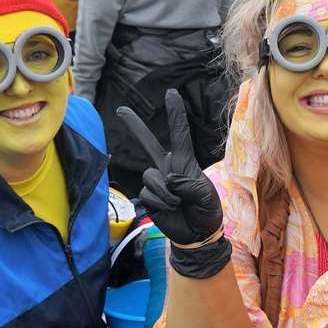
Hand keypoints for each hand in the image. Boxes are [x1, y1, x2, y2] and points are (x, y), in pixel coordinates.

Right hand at [116, 91, 229, 277]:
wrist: (197, 233)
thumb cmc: (206, 211)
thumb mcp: (205, 197)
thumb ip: (189, 186)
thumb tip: (169, 179)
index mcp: (185, 162)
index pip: (180, 134)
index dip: (175, 114)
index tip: (171, 93)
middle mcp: (168, 167)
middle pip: (148, 143)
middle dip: (134, 126)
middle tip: (121, 109)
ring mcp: (157, 181)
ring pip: (151, 177)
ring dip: (166, 193)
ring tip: (179, 203)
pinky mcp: (149, 196)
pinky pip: (148, 193)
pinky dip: (161, 202)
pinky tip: (169, 209)